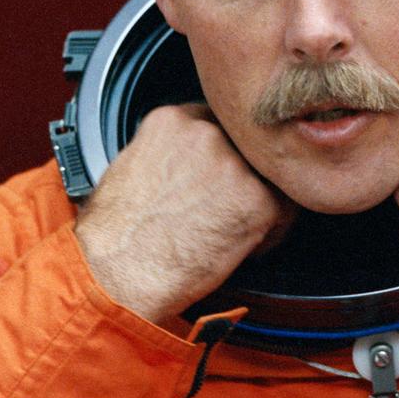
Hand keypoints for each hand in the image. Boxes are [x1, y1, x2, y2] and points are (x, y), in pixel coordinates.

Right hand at [75, 103, 294, 321]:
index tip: (215, 176)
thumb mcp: (132, 169)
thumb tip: (189, 161)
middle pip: (242, 147)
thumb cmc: (116, 236)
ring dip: (254, 202)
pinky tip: (239, 248)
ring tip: (225, 231)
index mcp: (171, 121)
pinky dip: (268, 234)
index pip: (214, 122)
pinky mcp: (257, 199)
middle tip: (220, 208)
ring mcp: (233, 164)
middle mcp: (205, 133)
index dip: (219, 154)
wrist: (118, 276)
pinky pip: (282, 212)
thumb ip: (170, 151)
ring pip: (266, 178)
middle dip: (238, 176)